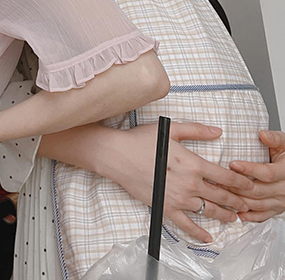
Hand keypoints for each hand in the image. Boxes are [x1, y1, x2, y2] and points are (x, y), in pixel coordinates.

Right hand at [111, 123, 253, 242]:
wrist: (118, 155)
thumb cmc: (141, 140)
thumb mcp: (171, 129)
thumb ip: (197, 130)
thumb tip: (217, 131)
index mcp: (193, 163)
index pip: (225, 176)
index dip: (241, 182)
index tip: (249, 186)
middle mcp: (189, 183)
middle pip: (221, 196)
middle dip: (236, 201)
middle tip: (246, 204)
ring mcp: (178, 198)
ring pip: (208, 211)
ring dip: (224, 216)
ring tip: (234, 218)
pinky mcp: (166, 208)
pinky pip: (187, 225)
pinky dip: (199, 233)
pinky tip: (208, 238)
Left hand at [231, 130, 284, 222]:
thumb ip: (274, 138)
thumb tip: (262, 134)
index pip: (266, 173)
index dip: (249, 169)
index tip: (233, 164)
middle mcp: (284, 189)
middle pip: (258, 191)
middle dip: (237, 186)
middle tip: (218, 180)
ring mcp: (281, 201)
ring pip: (258, 204)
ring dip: (239, 201)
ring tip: (222, 194)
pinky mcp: (277, 209)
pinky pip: (263, 216)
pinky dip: (250, 216)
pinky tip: (237, 213)